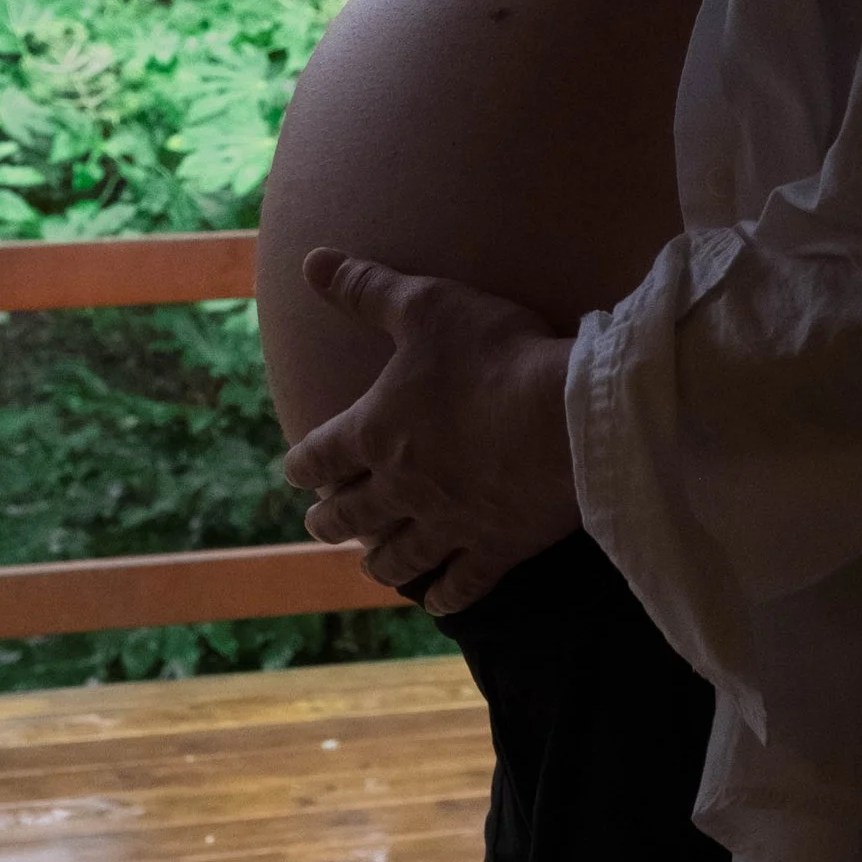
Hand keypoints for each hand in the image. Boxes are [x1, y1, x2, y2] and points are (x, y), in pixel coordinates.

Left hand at [283, 249, 580, 618]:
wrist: (566, 416)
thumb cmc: (493, 355)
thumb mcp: (425, 305)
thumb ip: (366, 287)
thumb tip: (311, 260)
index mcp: (376, 432)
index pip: (319, 456)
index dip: (303, 464)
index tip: (295, 472)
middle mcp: (402, 487)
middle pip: (351, 516)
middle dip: (332, 520)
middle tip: (321, 526)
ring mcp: (449, 523)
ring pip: (400, 556)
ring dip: (380, 561)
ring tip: (371, 565)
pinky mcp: (496, 546)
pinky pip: (461, 583)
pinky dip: (443, 595)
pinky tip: (435, 601)